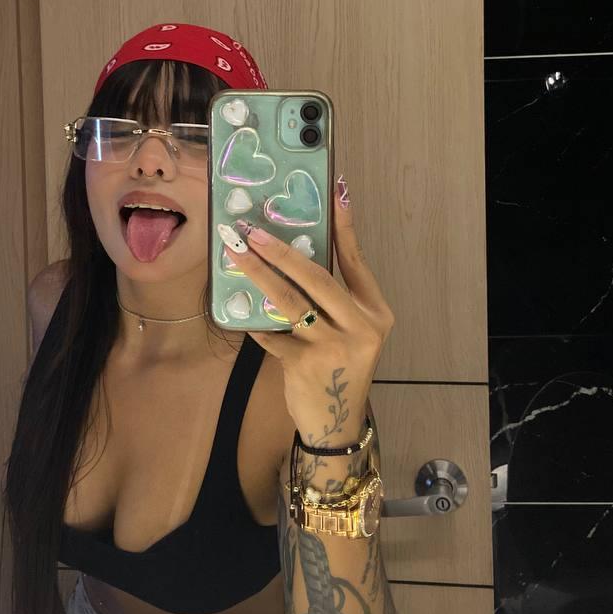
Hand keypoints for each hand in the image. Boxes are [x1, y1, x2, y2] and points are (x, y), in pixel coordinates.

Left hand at [219, 176, 394, 446]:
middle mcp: (360, 327)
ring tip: (237, 254)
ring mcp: (333, 347)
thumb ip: (332, 298)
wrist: (336, 422)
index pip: (356, 261)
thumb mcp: (350, 330)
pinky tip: (239, 308)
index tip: (335, 191)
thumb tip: (295, 251)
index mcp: (375, 312)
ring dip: (258, 275)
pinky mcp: (304, 365)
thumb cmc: (340, 366)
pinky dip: (253, 320)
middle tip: (254, 231)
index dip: (344, 226)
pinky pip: (271, 333)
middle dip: (282, 251)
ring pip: (289, 301)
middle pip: (317, 278)